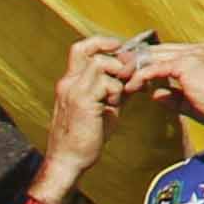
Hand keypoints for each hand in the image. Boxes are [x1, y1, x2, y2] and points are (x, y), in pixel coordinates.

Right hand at [42, 33, 132, 171]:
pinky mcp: (82, 102)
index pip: (81, 49)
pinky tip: (114, 106)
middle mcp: (69, 82)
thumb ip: (115, 89)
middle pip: (89, 50)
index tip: (119, 48)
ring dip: (117, 77)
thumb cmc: (85, 137)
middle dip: (115, 57)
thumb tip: (135, 76)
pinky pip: (107, 83)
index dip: (102, 42)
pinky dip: (117, 91)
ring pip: (101, 64)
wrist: (69, 161)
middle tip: (128, 73)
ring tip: (118, 97)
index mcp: (71, 82)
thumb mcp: (104, 107)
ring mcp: (73, 90)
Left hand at [126, 37, 203, 128]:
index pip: (171, 51)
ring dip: (135, 67)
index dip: (151, 59)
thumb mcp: (193, 101)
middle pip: (160, 49)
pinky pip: (156, 68)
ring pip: (155, 56)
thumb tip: (156, 95)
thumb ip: (175, 95)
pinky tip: (131, 86)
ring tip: (120, 77)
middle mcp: (199, 49)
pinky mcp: (186, 63)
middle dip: (137, 58)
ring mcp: (194, 54)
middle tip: (118, 66)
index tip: (134, 67)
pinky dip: (141, 76)